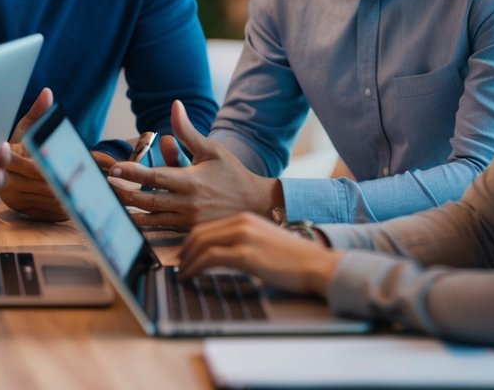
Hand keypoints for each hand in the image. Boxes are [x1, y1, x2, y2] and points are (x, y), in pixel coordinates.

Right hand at [0, 88, 69, 221]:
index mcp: (5, 161)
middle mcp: (6, 183)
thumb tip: (47, 92)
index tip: (57, 164)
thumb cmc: (17, 146)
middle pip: (38, 182)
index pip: (22, 163)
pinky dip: (62, 208)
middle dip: (58, 181)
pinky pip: (47, 212)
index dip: (42, 165)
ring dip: (64, 195)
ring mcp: (15, 200)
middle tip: (78, 180)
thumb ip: (36, 114)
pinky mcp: (25, 212)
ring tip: (82, 190)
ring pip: (45, 198)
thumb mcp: (23, 131)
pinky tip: (75, 201)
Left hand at [106, 100, 280, 229]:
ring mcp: (188, 221)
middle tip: (105, 187)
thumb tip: (174, 105)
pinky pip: (162, 229)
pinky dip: (146, 224)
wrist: (256, 204)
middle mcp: (187, 203)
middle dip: (124, 194)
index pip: (155, 177)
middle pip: (148, 201)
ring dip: (130, 213)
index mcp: (191, 181)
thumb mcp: (211, 150)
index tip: (113, 169)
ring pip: (152, 218)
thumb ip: (188, 131)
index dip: (132, 174)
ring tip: (110, 206)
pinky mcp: (190, 232)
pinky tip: (129, 221)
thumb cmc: (232, 174)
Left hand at [178, 213, 338, 295]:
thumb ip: (242, 241)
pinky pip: (210, 258)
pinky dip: (194, 267)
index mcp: (244, 218)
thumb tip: (217, 254)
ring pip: (200, 243)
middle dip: (184, 251)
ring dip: (186, 260)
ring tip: (181, 273)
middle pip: (199, 232)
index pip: (206, 226)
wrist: (317, 265)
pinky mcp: (246, 254)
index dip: (189, 241)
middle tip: (177, 265)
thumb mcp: (263, 240)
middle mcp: (241, 222)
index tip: (183, 254)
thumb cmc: (293, 259)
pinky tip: (190, 276)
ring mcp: (243, 237)